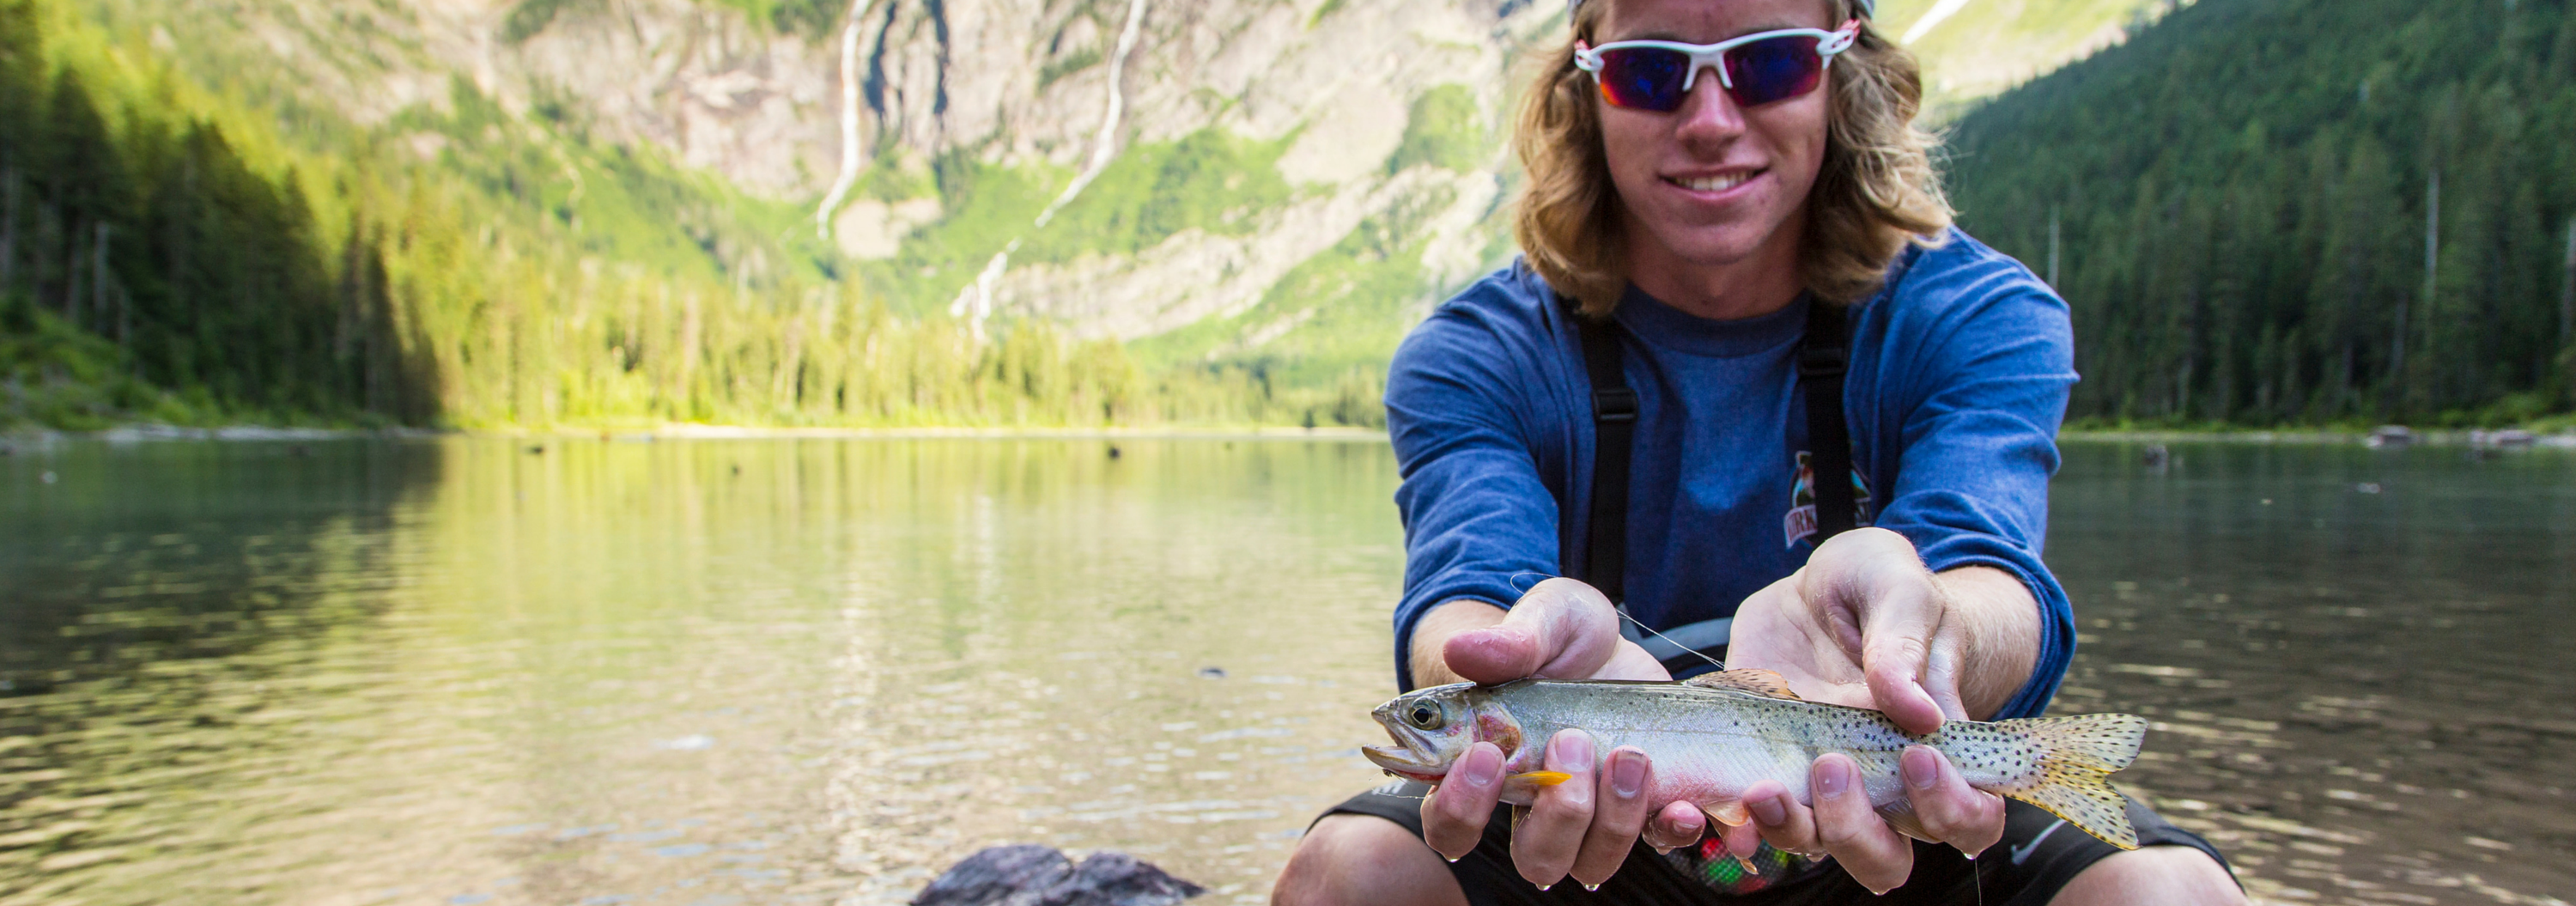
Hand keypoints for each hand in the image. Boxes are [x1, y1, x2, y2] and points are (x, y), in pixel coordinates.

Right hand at [1410, 579, 1703, 887]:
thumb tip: (1461, 650)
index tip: (1486, 754)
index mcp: (1486, 769)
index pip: (1449, 822)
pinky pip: (1656, 843)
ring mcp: (1592, 813)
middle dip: (1558, 815)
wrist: (1614, 646)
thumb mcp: (1543, 620)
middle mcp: (1535, 805)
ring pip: (1591, 861)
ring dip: (1613, 820)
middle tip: (1570, 741)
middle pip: (1534, 858)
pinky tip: (1682, 806)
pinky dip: (1670, 831)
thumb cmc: (1559, 638)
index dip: (1460, 807)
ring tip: (1629, 756)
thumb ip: (1509, 640)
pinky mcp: (1643, 807)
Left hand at [1719, 529, 2036, 891]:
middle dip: (1858, 831)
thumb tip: (1918, 713)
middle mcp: (1877, 781)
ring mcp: (1816, 780)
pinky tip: (1717, 806)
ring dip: (1790, 831)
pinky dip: (1731, 825)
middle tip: (1833, 765)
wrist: (1818, 586)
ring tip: (1764, 789)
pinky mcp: (1761, 764)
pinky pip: (1748, 819)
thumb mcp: (1896, 592)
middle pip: (1884, 857)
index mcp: (1932, 749)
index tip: (1916, 758)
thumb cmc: (1880, 589)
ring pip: (1814, 846)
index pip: (1968, 820)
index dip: (1952, 810)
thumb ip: (1904, 646)